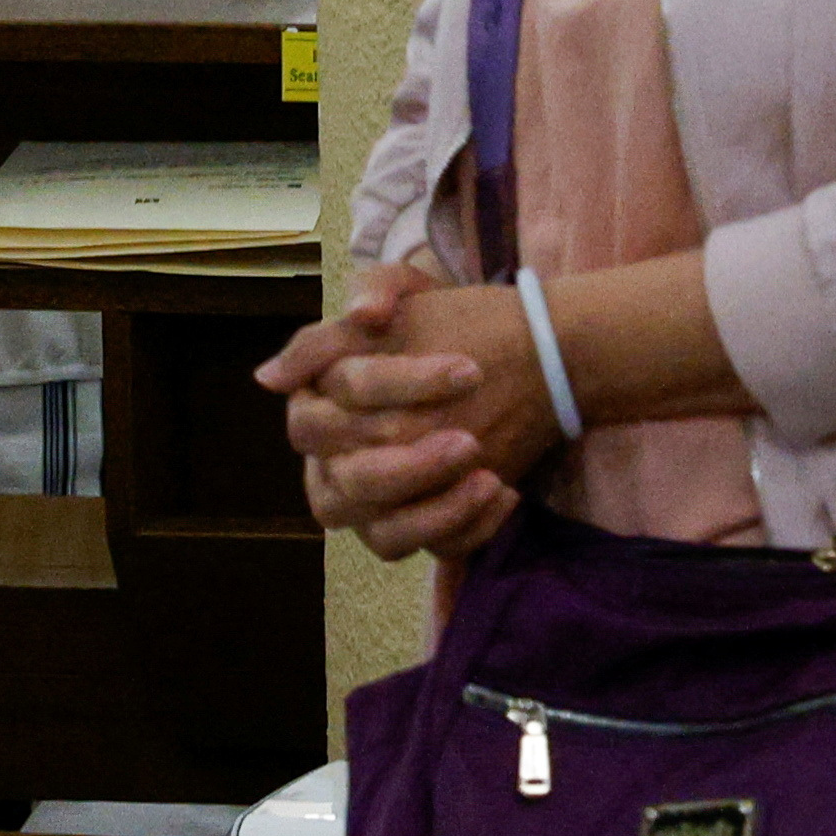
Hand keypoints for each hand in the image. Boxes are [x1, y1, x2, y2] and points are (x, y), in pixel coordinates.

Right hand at [261, 262, 541, 558]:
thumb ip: (378, 286)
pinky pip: (428, 549)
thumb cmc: (449, 326)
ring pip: (381, 532)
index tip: (467, 369)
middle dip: (409, 465)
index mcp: (317, 405)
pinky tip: (504, 495)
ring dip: (434, 513)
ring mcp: (373, 502)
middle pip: (349, 481)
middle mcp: (333, 462)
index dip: (395, 387)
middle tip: (469, 441)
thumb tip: (360, 314)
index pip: (331, 407)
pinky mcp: (415, 526)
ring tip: (487, 480)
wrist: (519, 360)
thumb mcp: (412, 291)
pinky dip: (466, 529)